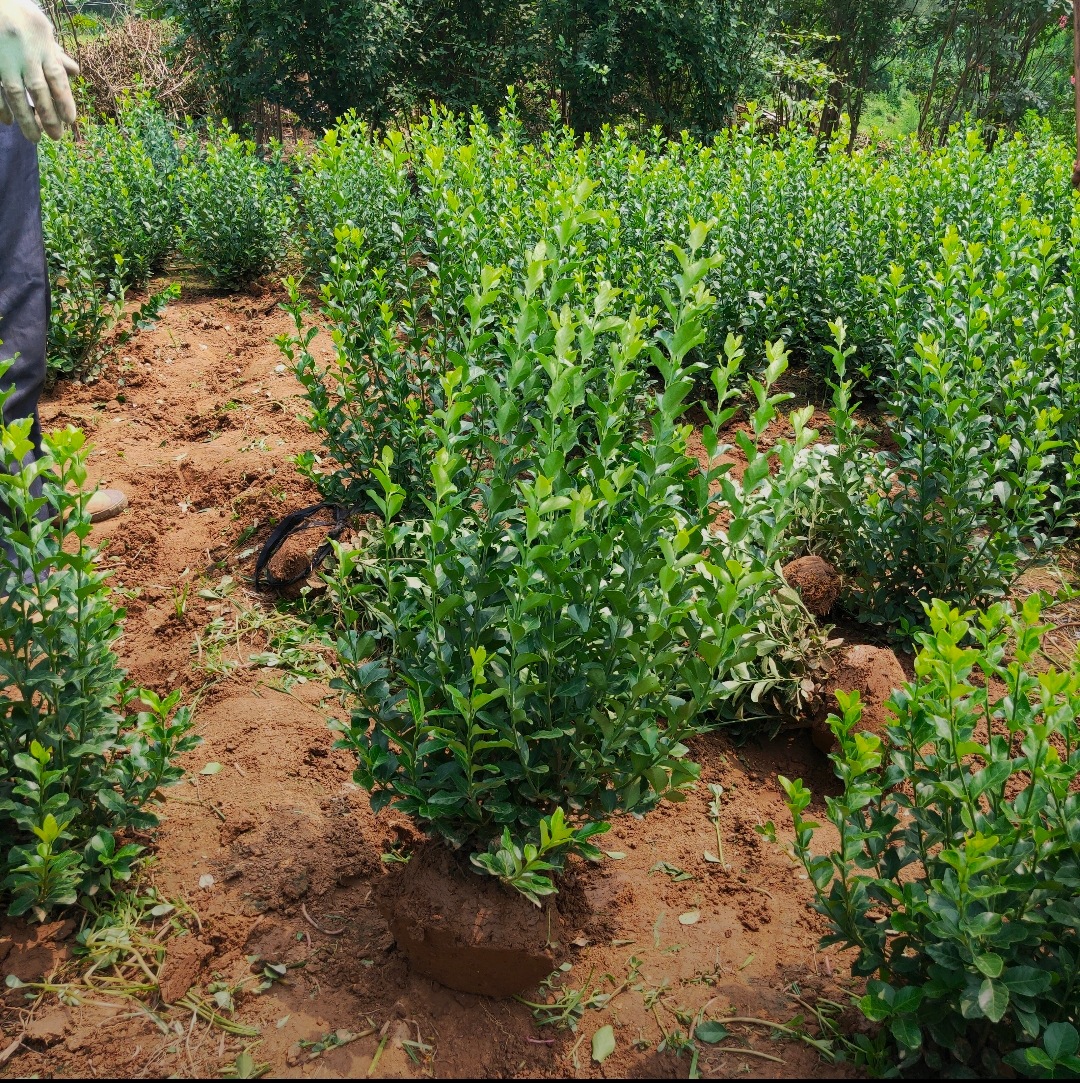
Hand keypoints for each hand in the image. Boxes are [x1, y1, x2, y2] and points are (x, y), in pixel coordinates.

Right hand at [0, 0, 78, 141]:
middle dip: (48, 116)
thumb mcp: (41, 27)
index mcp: (41, 44)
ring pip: (15, 93)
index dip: (64, 101)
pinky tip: (8, 122)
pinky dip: (1, 106)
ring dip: (26, 118)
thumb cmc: (18, 14)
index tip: (70, 121)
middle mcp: (23, 53)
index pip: (57, 77)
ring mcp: (3, 58)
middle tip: (57, 137)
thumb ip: (55, 53)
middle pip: (38, 89)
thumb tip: (76, 73)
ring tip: (35, 139)